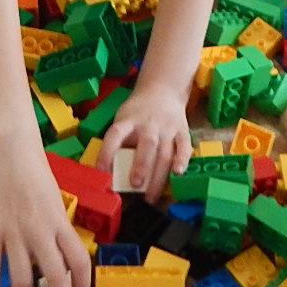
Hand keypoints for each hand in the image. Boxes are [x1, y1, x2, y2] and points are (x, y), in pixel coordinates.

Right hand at [0, 146, 90, 286]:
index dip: (82, 286)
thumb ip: (56, 227)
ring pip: (22, 280)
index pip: (79, 262)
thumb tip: (57, 255)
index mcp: (60, 221)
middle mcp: (41, 231)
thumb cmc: (34, 169)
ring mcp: (14, 232)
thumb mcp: (54, 199)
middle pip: (56, 278)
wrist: (9, 147)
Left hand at [97, 87, 191, 202]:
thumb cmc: (138, 112)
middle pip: (147, 144)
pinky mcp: (182, 131)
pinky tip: (178, 173)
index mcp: (128, 120)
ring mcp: (167, 127)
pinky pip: (184, 147)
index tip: (102, 172)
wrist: (162, 90)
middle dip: (141, 165)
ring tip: (151, 197)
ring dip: (159, 175)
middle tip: (135, 184)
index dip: (106, 153)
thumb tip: (110, 173)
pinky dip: (182, 160)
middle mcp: (149, 123)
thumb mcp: (123, 119)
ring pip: (165, 152)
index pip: (115, 135)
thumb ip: (119, 142)